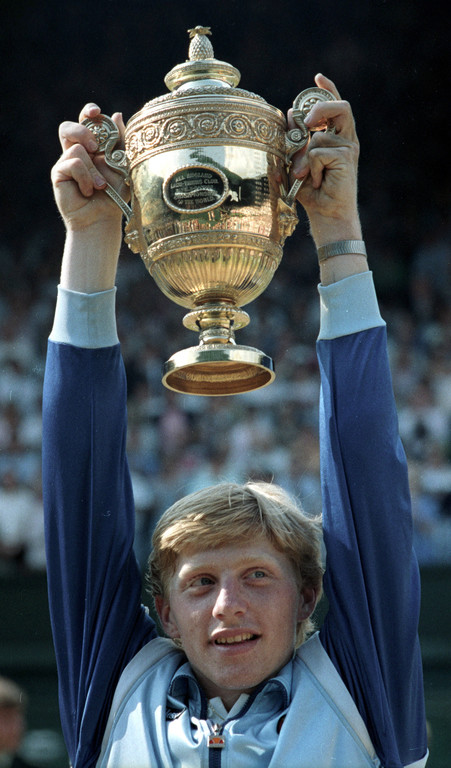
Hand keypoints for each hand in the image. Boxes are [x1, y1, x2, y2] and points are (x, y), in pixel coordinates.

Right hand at [51, 104, 127, 231]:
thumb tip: (116, 114)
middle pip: (68, 127)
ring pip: (75, 147)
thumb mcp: (123, 165)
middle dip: (82, 130)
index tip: (96, 112)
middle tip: (95, 146)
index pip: (86, 122)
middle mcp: (76, 153)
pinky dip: (85, 178)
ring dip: (92, 168)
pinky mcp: (58, 174)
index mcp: (92, 147)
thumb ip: (121, 141)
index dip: (88, 112)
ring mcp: (65, 163)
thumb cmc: (115, 195)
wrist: (103, 219)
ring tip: (100, 186)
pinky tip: (88, 191)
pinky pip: (72, 163)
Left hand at [288, 74, 360, 246]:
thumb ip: (295, 140)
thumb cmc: (311, 192)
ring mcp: (348, 147)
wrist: (326, 215)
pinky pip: (318, 153)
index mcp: (336, 137)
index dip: (328, 90)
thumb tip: (289, 114)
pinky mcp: (347, 157)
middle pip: (338, 107)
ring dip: (303, 157)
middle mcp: (345, 138)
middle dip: (320, 108)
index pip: (335, 106)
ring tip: (303, 176)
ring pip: (319, 136)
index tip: (317, 77)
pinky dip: (310, 168)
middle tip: (306, 122)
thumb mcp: (297, 162)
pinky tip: (315, 182)